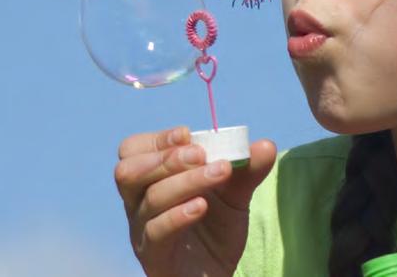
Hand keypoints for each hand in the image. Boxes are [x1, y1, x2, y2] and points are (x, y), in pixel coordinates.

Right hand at [114, 126, 276, 276]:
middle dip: (166, 157)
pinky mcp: (154, 257)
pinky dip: (179, 215)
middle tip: (201, 154)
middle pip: (129, 171)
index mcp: (150, 179)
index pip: (133, 150)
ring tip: (220, 172)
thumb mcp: (234, 194)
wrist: (217, 273)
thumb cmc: (215, 228)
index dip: (158, 138)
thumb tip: (266, 145)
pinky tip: (202, 206)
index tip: (189, 134)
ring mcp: (142, 231)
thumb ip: (247, 169)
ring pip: (150, 199)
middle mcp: (138, 203)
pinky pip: (156, 232)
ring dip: (186, 181)